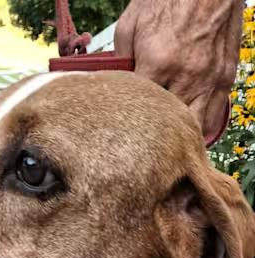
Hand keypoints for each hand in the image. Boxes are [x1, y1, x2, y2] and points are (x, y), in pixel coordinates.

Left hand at [115, 0, 242, 141]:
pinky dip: (203, 129)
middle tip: (141, 152)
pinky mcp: (225, 76)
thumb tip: (112, 85)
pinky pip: (215, 115)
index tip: (120, 133)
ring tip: (166, 148)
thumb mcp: (130, 25)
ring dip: (180, 140)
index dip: (128, 124)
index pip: (139, 111)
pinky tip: (190, 134)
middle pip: (168, 128)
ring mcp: (209, 79)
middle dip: (154, 141)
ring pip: (195, 128)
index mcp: (158, 64)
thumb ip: (119, 60)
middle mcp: (187, 76)